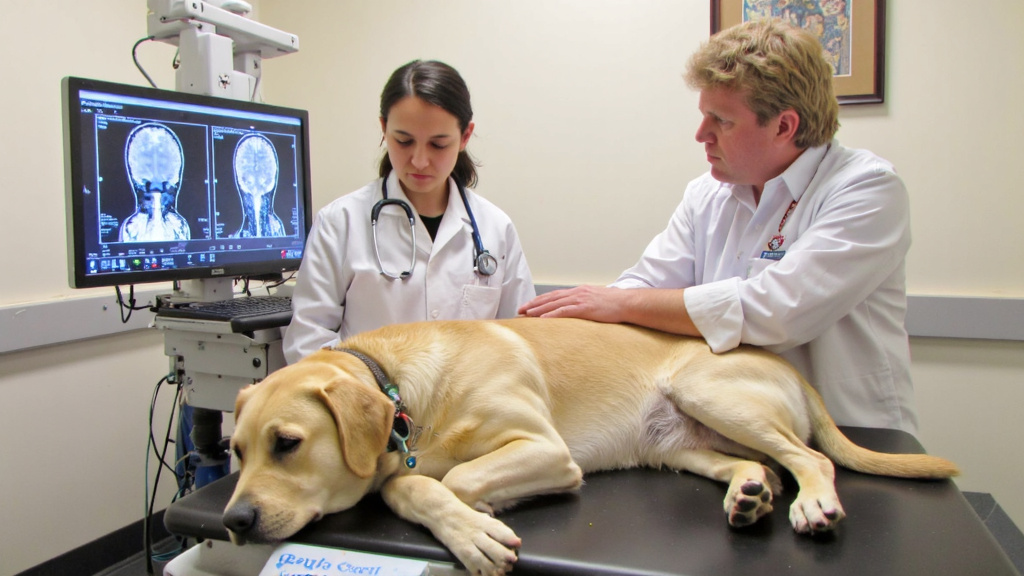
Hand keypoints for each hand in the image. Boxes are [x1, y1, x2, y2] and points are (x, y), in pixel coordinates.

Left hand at [520, 285, 701, 336]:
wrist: (628, 303)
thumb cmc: (614, 305)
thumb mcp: (596, 302)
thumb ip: (585, 306)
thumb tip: (577, 313)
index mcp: (579, 291)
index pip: (554, 295)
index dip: (540, 301)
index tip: (528, 306)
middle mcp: (577, 292)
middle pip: (550, 298)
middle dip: (534, 304)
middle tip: (520, 310)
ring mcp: (581, 299)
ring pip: (554, 303)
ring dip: (539, 309)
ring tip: (527, 314)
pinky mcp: (585, 308)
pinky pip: (565, 311)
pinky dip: (552, 314)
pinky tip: (543, 319)